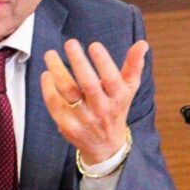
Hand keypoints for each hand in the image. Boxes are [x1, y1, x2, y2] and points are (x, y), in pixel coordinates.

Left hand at [40, 39, 148, 164]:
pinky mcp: (68, 125)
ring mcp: (84, 118)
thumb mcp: (128, 89)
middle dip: (78, 62)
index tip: (93, 45)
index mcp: (118, 98)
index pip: (112, 79)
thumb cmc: (116, 109)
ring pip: (68, 92)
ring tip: (50, 54)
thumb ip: (134, 65)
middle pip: (88, 84)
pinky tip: (47, 74)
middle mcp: (102, 109)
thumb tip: (142, 43)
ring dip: (57, 70)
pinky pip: (54, 104)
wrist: (105, 146)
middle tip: (70, 43)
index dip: (103, 62)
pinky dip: (48, 88)